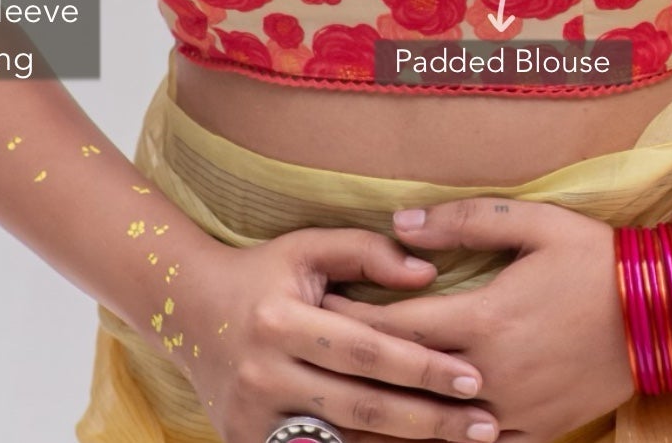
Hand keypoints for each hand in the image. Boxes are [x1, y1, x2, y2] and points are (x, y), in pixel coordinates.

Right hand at [174, 223, 499, 442]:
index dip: (422, 366)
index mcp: (282, 321)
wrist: (186, 310)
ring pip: (342, 441)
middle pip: (362, 407)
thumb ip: (367, 252)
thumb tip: (428, 273)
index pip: (367, 350)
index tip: (473, 376)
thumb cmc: (262, 272)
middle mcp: (264, 374)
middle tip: (485, 424)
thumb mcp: (308, 248)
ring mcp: (252, 418)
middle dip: (429, 420)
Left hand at [321, 199, 636, 442]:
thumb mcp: (534, 223)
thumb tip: (399, 223)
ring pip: (433, 425)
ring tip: (350, 401)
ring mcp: (511, 411)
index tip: (317, 308)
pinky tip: (413, 433)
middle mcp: (490, 373)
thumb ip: (463, 221)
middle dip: (359, 364)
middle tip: (318, 354)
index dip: (351, 318)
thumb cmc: (596, 259)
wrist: (662, 314)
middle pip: (404, 377)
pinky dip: (440, 440)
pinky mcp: (533, 432)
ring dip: (391, 413)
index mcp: (484, 318)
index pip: (396, 325)